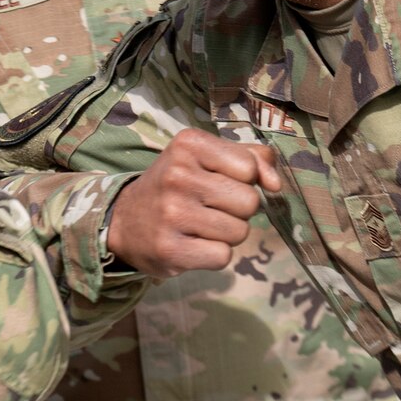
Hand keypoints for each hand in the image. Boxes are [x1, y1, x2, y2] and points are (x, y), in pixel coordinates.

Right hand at [104, 129, 280, 276]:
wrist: (124, 221)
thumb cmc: (177, 186)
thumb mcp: (207, 158)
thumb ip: (252, 159)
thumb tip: (276, 185)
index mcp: (189, 144)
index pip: (249, 168)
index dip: (244, 181)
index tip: (219, 182)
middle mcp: (177, 174)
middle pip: (250, 202)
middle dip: (238, 210)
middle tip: (209, 207)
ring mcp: (172, 213)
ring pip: (240, 232)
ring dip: (227, 234)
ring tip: (199, 226)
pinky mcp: (170, 248)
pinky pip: (223, 256)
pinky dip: (214, 255)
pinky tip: (193, 244)